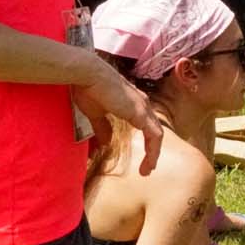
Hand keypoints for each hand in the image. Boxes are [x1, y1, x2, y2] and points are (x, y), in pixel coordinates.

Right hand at [75, 56, 164, 174]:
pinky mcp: (140, 113)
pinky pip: (154, 135)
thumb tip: (106, 143)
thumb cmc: (89, 89)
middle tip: (148, 167)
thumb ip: (103, 128)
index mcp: (133, 103)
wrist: (88, 75)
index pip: (146, 124)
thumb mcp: (96, 113)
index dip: (146, 141)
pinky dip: (154, 150)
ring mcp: (143, 108)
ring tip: (148, 169)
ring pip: (157, 134)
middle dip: (153, 150)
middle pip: (154, 130)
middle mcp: (142, 104)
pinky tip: (150, 162)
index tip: (143, 157)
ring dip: (154, 153)